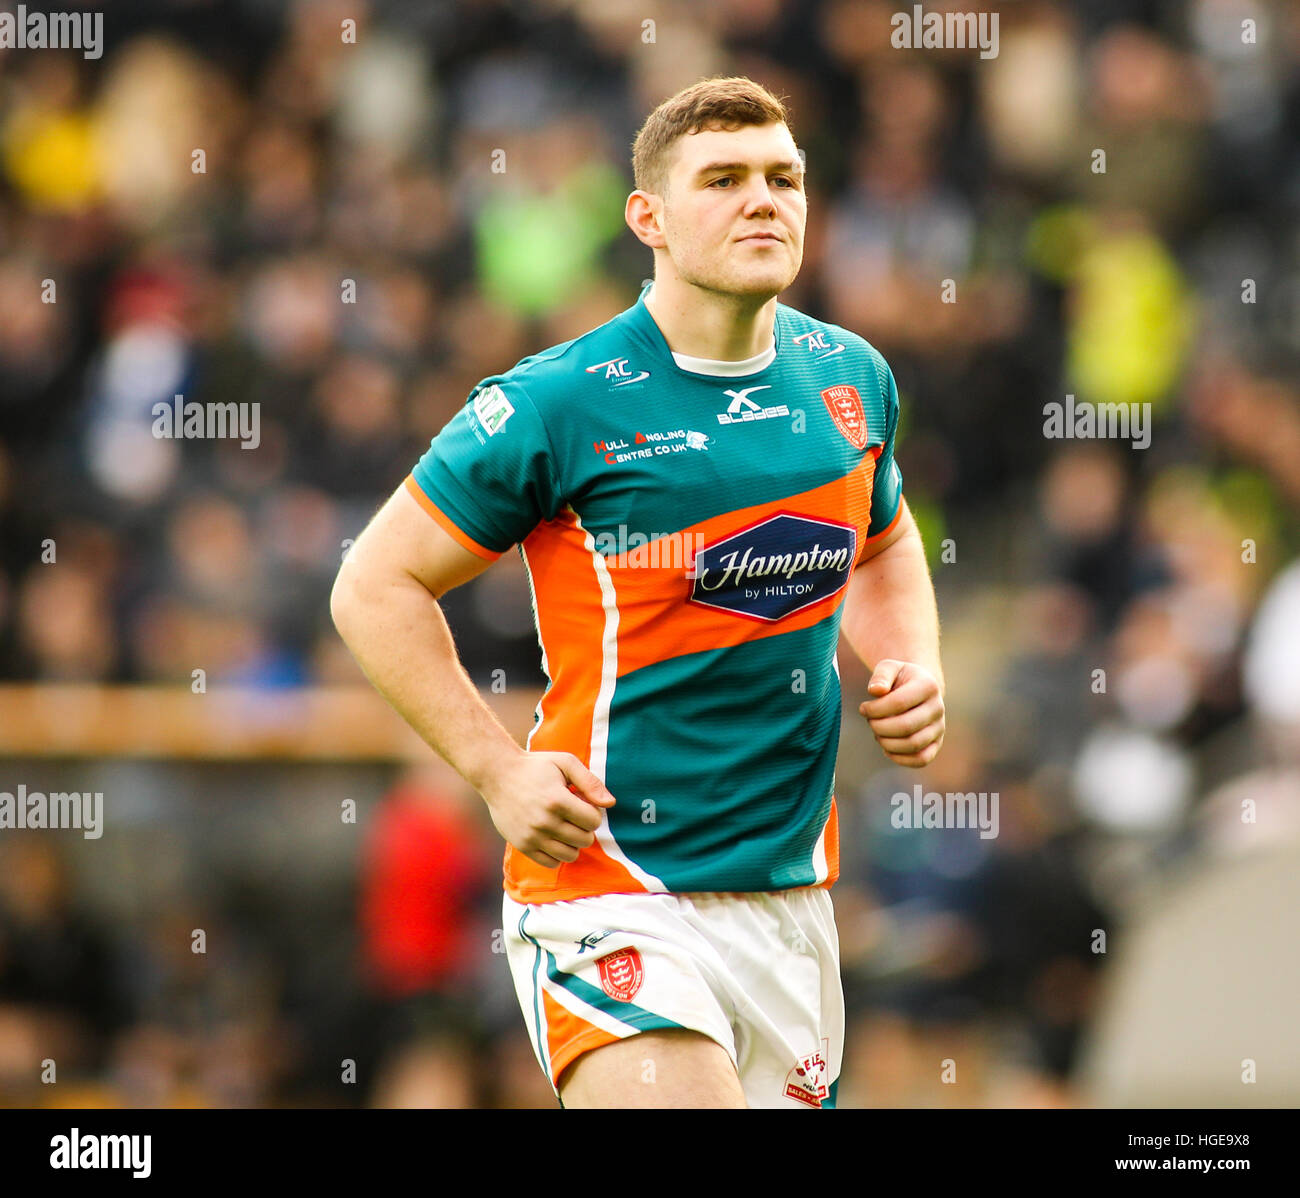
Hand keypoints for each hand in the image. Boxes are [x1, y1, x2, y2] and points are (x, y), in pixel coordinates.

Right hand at [478, 750, 615, 868]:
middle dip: (585, 827)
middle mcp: (544, 821)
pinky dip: (557, 854)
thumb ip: (590, 782)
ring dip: (573, 842)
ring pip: (570, 855)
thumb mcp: (565, 763)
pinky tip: (553, 837)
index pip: (594, 821)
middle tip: (573, 814)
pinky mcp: (522, 845)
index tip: (582, 803)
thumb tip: (610, 803)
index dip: (593, 812)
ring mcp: (532, 836)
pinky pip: (551, 863)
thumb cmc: (536, 766)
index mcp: (557, 800)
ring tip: (564, 826)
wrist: (497, 774)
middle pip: (585, 840)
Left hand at [859, 659, 944, 767]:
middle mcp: (938, 708)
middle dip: (879, 727)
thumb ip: (881, 675)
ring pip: (913, 744)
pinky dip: (900, 758)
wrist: (916, 688)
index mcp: (928, 686)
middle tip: (870, 722)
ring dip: (887, 743)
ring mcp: (939, 727)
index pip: (899, 703)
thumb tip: (876, 691)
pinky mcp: (936, 744)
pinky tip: (886, 748)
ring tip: (877, 733)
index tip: (863, 708)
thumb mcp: (888, 667)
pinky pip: (921, 759)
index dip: (875, 709)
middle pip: (906, 727)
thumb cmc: (898, 678)